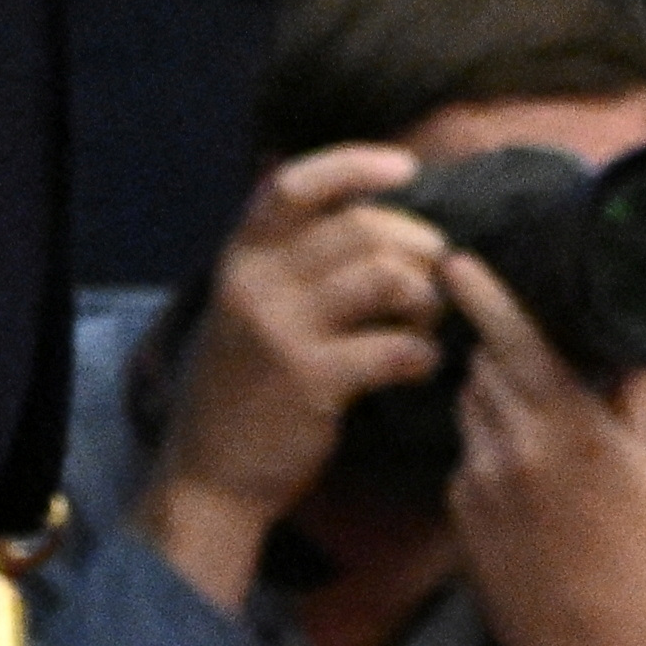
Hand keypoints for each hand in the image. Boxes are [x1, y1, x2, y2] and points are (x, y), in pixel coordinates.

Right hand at [145, 145, 445, 608]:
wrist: (207, 479)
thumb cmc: (244, 388)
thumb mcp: (245, 308)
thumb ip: (287, 258)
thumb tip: (367, 205)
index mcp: (240, 259)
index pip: (294, 185)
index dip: (354, 165)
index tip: (406, 169)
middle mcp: (255, 284)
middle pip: (361, 228)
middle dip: (419, 245)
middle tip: (437, 275)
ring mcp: (282, 331)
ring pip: (386, 277)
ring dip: (427, 297)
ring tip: (428, 322)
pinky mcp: (311, 381)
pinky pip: (393, 345)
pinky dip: (422, 352)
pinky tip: (421, 365)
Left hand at [437, 252, 645, 645]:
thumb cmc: (628, 558)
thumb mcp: (643, 471)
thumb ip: (632, 403)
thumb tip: (636, 351)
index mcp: (572, 426)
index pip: (515, 341)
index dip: (483, 295)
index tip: (456, 260)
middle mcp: (518, 445)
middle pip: (485, 368)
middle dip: (495, 353)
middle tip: (514, 348)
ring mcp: (480, 480)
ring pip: (470, 409)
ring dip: (490, 402)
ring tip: (531, 434)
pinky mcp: (458, 512)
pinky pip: (464, 459)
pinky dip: (485, 456)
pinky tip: (518, 489)